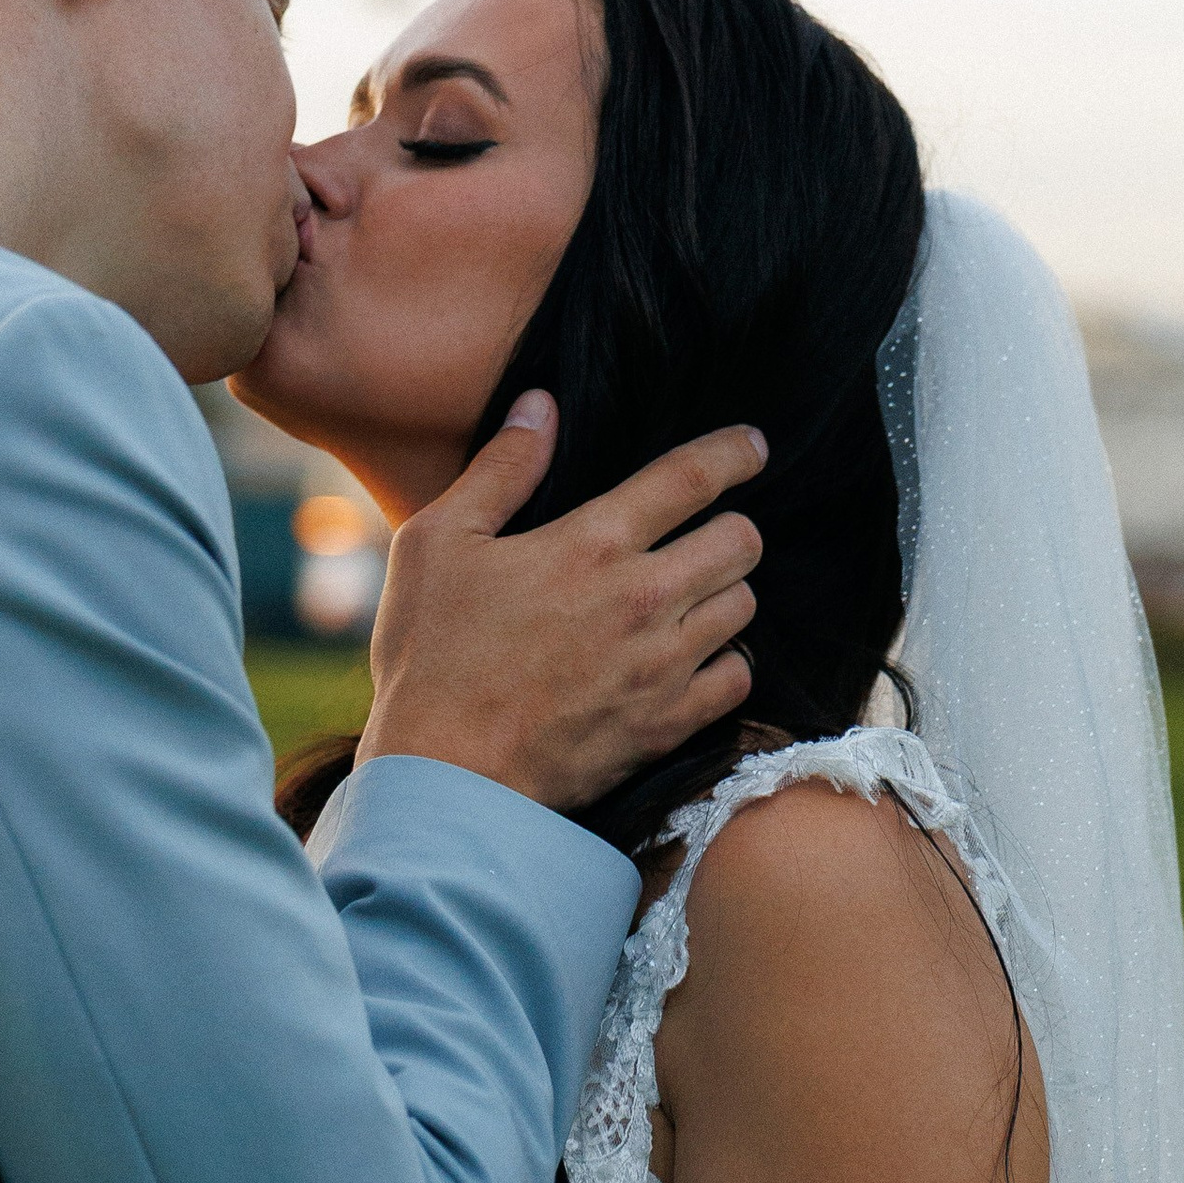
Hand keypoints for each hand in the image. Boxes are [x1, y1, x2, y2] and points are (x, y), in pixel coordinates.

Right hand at [358, 400, 765, 812]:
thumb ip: (499, 470)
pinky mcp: (667, 724)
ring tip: (690, 596)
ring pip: (744, 605)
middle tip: (702, 534)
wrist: (446, 778)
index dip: (733, 452)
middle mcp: (644, 598)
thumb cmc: (431, 658)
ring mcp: (663, 666)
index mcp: (592, 543)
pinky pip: (738, 676)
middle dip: (729, 526)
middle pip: (741, 540)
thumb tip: (540, 404)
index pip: (692, 477)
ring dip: (724, 592)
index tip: (752, 446)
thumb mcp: (437, 544)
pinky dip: (725, 661)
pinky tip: (692, 658)